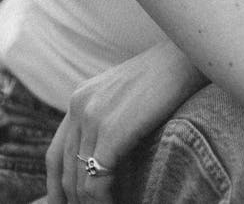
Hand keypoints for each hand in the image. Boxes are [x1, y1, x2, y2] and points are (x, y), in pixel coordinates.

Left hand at [45, 42, 205, 202]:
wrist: (188, 54)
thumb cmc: (166, 78)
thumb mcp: (124, 96)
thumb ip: (106, 118)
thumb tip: (102, 158)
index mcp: (80, 98)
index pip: (55, 155)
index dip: (57, 187)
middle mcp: (79, 106)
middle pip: (65, 171)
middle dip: (74, 200)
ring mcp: (93, 117)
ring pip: (79, 181)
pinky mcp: (111, 130)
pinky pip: (96, 182)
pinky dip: (103, 202)